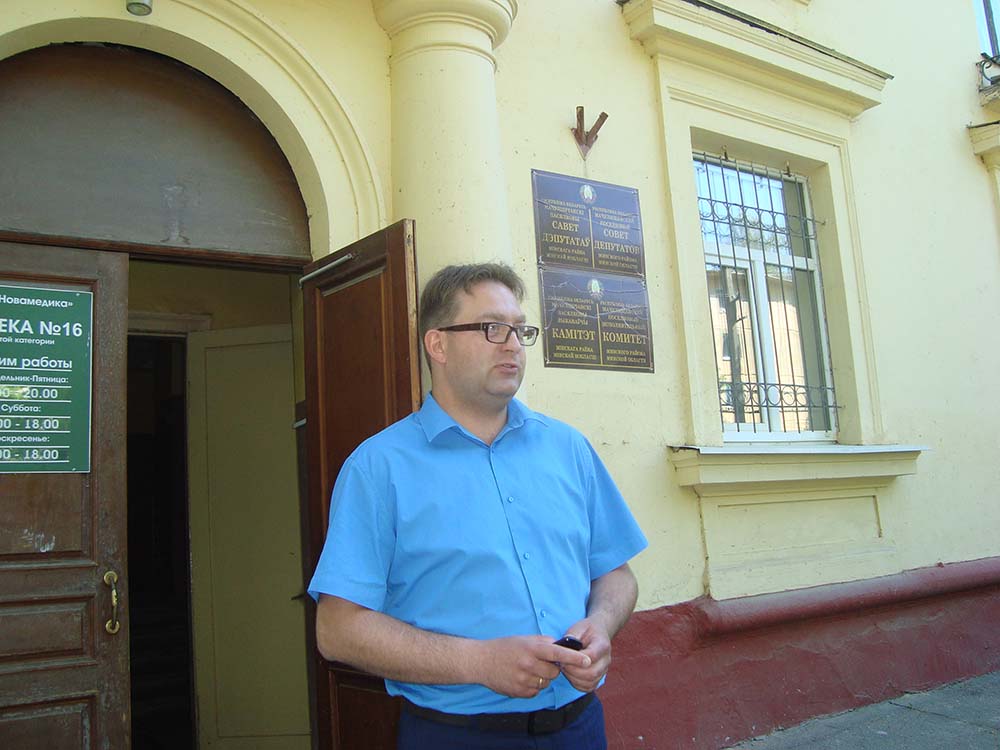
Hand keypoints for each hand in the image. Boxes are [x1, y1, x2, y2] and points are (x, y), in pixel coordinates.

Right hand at [473, 635, 591, 697]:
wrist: (482, 661)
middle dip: (551, 668)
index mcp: (531, 648)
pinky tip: (521, 677)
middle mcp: (529, 664)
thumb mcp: (524, 639)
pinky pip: (536, 691)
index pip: (557, 653)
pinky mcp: (520, 692)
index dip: (574, 657)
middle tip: (539, 662)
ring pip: (546, 682)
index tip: (588, 660)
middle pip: (554, 671)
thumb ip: (544, 643)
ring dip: (542, 677)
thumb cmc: (505, 647)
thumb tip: (561, 647)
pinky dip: (533, 686)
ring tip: (527, 669)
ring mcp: (524, 680)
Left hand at [557, 619, 611, 692]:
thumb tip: (562, 648)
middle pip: (592, 673)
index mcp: (602, 645)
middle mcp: (606, 659)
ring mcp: (604, 670)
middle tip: (562, 664)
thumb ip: (571, 637)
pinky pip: (589, 687)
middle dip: (573, 671)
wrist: (598, 632)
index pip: (591, 656)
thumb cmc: (586, 631)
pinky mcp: (599, 677)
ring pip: (590, 682)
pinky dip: (578, 684)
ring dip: (574, 679)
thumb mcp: (578, 628)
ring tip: (565, 669)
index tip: (564, 657)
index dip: (576, 660)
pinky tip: (571, 675)